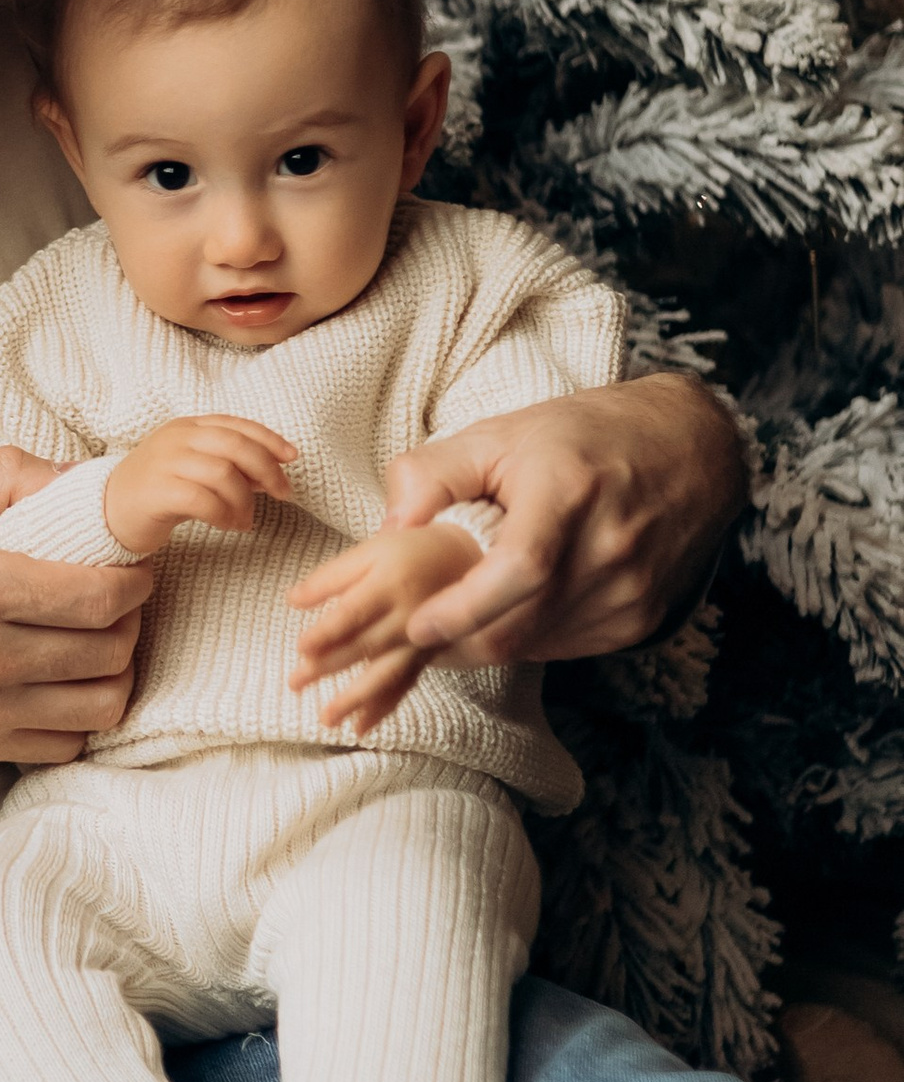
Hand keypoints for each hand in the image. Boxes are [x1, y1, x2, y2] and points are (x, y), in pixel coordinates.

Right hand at [0, 451, 151, 769]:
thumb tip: (85, 479)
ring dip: (114, 671)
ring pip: (100, 706)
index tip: (129, 565)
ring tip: (96, 642)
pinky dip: (78, 718)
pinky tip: (61, 685)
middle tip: (115, 598)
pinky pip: (62, 746)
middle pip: (111, 650)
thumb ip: (8, 477)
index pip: (101, 595)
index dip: (134, 578)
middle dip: (129, 619)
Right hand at [104, 416, 296, 560]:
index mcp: (187, 426)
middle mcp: (176, 438)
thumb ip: (228, 465)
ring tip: (246, 520)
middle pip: (235, 445)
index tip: (292, 458)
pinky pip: (204, 500)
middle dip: (267, 470)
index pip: (236, 425)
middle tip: (283, 494)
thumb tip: (271, 473)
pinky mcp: (157, 491)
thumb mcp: (193, 469)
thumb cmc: (158, 491)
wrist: (107, 511)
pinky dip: (225, 515)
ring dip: (245, 501)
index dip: (269, 439)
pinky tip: (229, 525)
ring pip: (224, 474)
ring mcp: (164, 462)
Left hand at [287, 524, 480, 736]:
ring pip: (385, 674)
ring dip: (355, 699)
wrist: (462, 562)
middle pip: (364, 646)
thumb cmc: (405, 553)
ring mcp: (419, 641)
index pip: (353, 613)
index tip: (301, 647)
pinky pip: (404, 687)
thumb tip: (292, 600)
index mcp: (390, 584)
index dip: (328, 632)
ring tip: (326, 719)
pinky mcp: (426, 658)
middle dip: (328, 667)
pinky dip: (382, 709)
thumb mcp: (369, 552)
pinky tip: (359, 728)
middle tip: (294, 683)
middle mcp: (408, 617)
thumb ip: (331, 577)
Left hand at [372, 374, 747, 666]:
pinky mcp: (642, 618)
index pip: (520, 569)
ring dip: (487, 640)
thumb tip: (389, 527)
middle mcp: (611, 547)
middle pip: (521, 623)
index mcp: (570, 492)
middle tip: (411, 631)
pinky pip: (566, 648)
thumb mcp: (500, 434)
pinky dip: (526, 639)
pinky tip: (507, 612)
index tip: (418, 626)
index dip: (465, 607)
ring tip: (454, 617)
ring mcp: (633, 590)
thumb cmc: (584, 437)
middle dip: (456, 640)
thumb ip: (434, 474)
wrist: (692, 449)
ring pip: (538, 645)